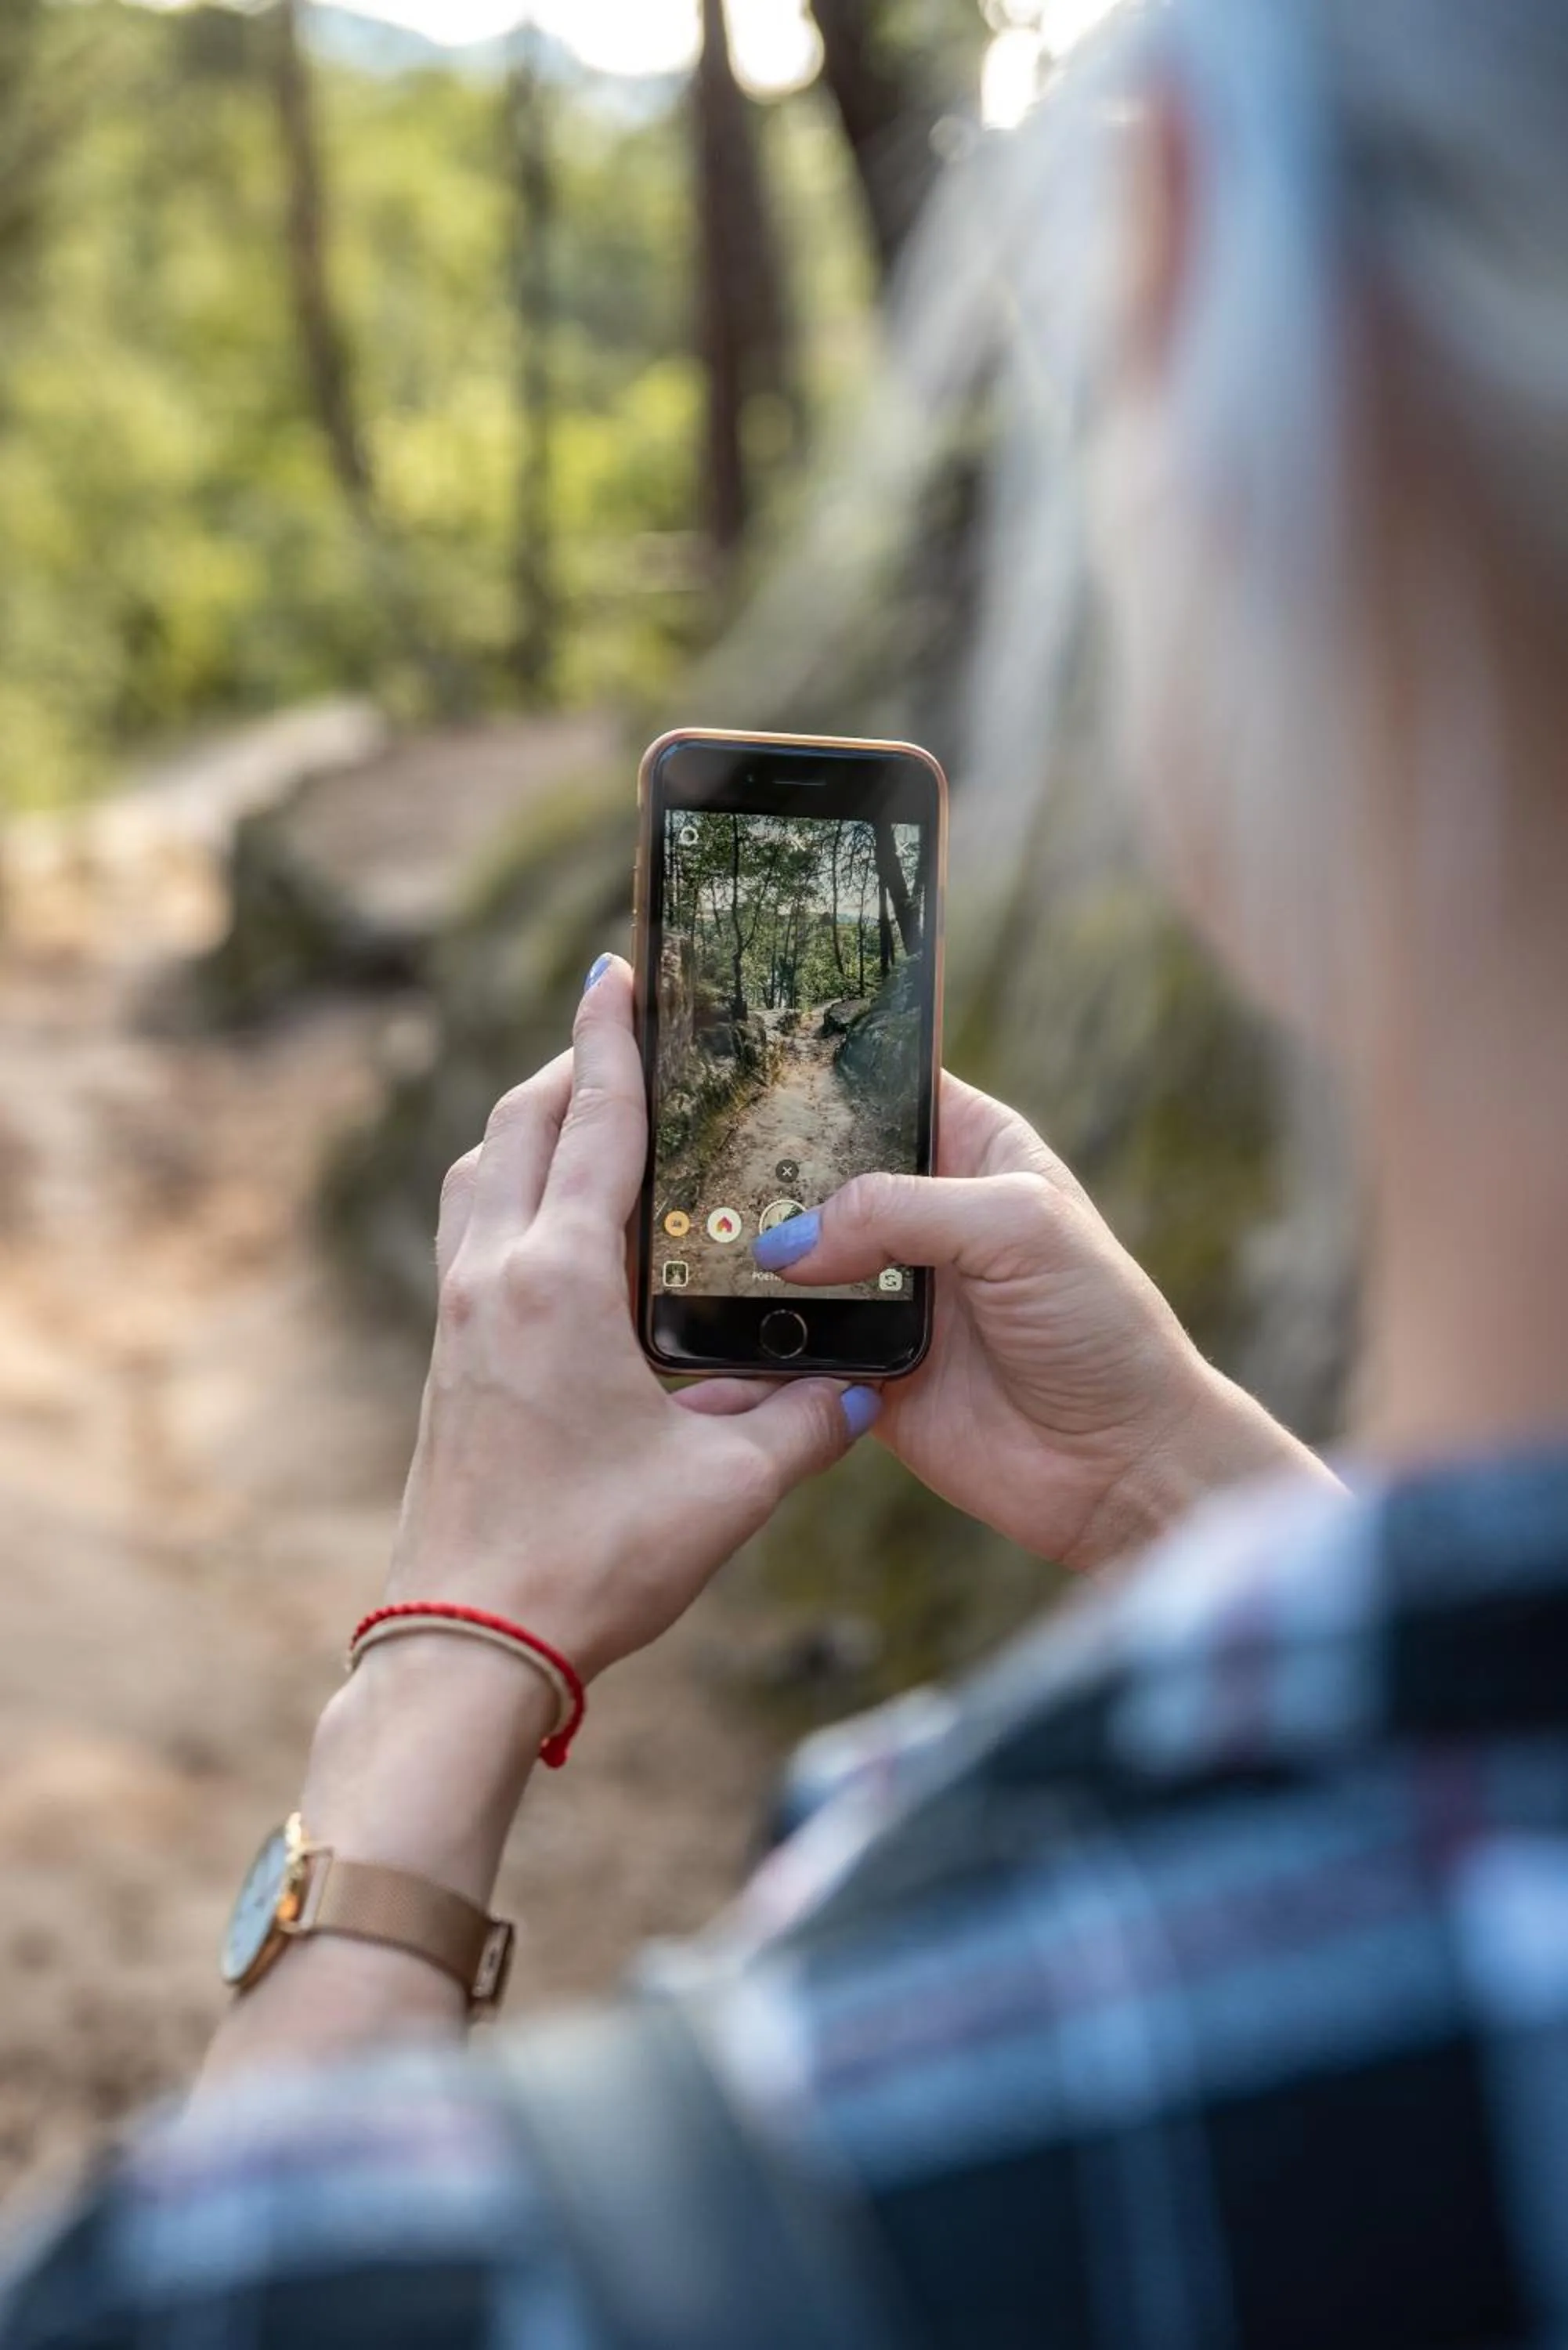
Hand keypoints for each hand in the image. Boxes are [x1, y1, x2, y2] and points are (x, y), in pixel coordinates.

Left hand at [387, 954, 876, 1682]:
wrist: (466, 1642)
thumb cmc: (592, 1561)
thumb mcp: (726, 1491)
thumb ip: (807, 1425)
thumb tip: (867, 1390)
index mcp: (559, 1281)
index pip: (597, 1123)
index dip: (616, 1039)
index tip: (619, 969)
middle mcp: (494, 1275)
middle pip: (523, 1124)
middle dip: (575, 1064)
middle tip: (627, 1025)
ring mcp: (458, 1312)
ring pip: (483, 1170)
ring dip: (534, 1123)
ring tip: (596, 1111)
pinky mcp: (448, 1352)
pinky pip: (474, 1226)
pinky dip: (513, 1186)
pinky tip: (563, 1221)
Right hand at [751, 1074, 1334, 1571]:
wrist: (1119, 1466)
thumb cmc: (1101, 1327)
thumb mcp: (1018, 1227)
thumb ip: (901, 1208)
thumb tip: (791, 1241)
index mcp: (972, 1150)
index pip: (883, 1088)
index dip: (822, 1076)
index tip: (747, 1067)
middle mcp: (923, 1214)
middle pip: (820, 1171)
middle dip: (765, 1170)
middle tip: (697, 1165)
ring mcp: (889, 1292)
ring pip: (794, 1258)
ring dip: (753, 1256)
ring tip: (690, 1241)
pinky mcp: (865, 1366)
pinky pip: (791, 1344)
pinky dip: (757, 1338)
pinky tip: (715, 1322)